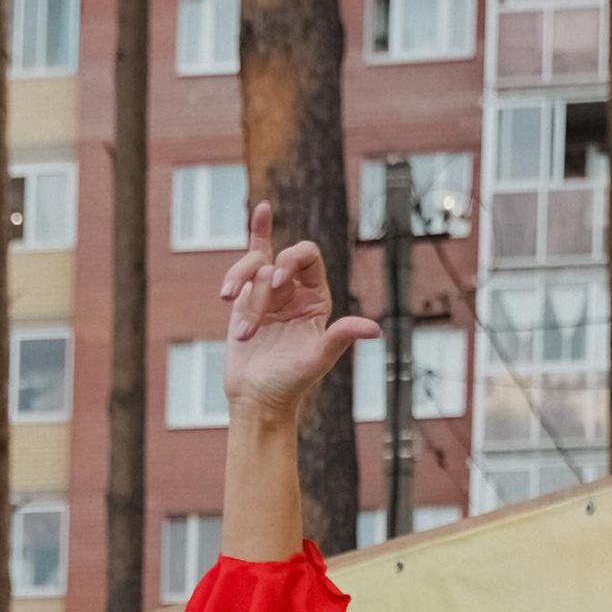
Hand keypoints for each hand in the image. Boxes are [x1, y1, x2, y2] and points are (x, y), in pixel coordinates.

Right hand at [219, 203, 373, 421]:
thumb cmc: (290, 383)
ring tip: (236, 321)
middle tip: (257, 319)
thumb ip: (341, 338)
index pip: (309, 257)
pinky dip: (251, 242)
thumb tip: (374, 330)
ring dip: (240, 286)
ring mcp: (267, 294)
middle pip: (277, 262)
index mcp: (316, 298)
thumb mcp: (317, 360)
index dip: (292, 260)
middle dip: (263, 286)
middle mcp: (293, 291)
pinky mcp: (244, 301)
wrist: (256, 399)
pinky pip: (245, 265)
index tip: (276, 284)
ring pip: (253, 265)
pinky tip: (259, 211)